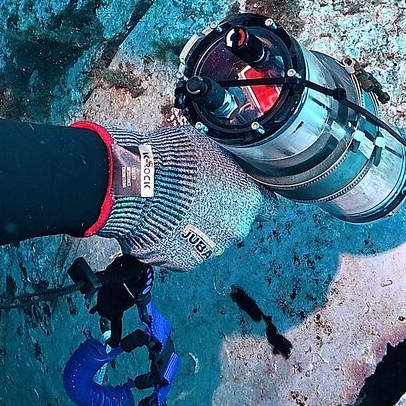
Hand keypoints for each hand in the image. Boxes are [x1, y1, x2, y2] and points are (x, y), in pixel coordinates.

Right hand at [92, 124, 260, 269]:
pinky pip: (184, 250)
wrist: (136, 187)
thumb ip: (222, 160)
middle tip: (197, 195)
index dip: (251, 198)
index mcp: (250, 199)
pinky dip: (176, 240)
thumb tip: (221, 156)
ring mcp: (210, 248)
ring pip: (210, 238)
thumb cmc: (172, 160)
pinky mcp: (184, 261)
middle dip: (219, 212)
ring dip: (197, 227)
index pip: (269, 206)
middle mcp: (236, 229)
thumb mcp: (206, 144)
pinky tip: (161, 222)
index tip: (239, 192)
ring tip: (173, 208)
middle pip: (236, 223)